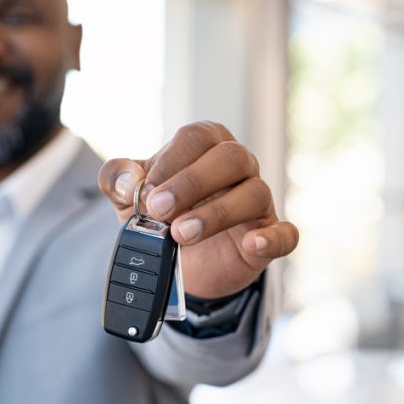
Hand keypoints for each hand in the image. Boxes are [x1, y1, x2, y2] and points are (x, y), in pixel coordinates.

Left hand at [98, 121, 298, 298]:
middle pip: (230, 157)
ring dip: (217, 213)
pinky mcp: (268, 236)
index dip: (171, 162)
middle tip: (159, 210)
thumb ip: (117, 181)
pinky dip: (273, 238)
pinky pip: (285, 234)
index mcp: (206, 146)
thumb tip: (127, 179)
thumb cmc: (160, 217)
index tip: (145, 192)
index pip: (196, 137)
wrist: (179, 266)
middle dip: (192, 183)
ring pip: (255, 193)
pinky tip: (252, 243)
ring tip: (181, 235)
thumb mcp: (129, 199)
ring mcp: (258, 202)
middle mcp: (238, 166)